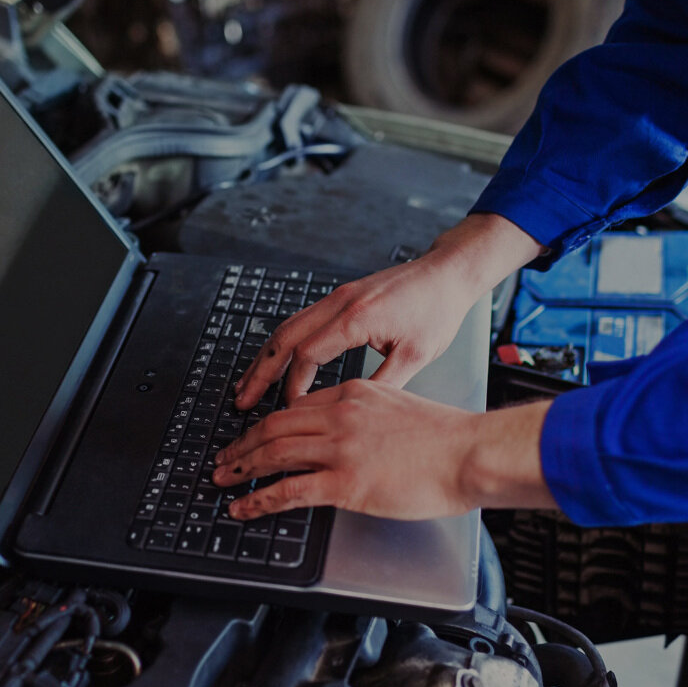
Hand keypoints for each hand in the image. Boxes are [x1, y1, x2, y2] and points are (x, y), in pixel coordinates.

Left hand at [211, 378, 557, 519]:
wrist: (469, 453)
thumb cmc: (448, 438)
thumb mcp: (400, 406)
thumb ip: (369, 415)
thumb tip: (352, 435)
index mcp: (354, 394)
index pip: (297, 405)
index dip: (268, 423)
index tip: (256, 434)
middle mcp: (340, 415)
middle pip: (274, 425)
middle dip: (243, 442)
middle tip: (224, 455)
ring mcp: (340, 449)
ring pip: (273, 453)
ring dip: (240, 466)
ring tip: (222, 479)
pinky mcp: (345, 483)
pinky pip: (287, 490)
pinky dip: (257, 499)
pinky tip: (242, 507)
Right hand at [231, 213, 540, 409]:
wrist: (447, 274)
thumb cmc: (437, 310)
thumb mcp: (416, 355)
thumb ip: (383, 384)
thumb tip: (352, 412)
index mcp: (356, 318)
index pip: (307, 355)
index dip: (293, 386)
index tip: (289, 410)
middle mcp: (339, 303)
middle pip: (284, 338)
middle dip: (260, 372)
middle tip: (241, 399)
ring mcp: (336, 297)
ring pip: (287, 327)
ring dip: (265, 357)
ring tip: (247, 384)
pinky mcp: (340, 298)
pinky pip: (301, 321)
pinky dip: (283, 343)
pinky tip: (276, 360)